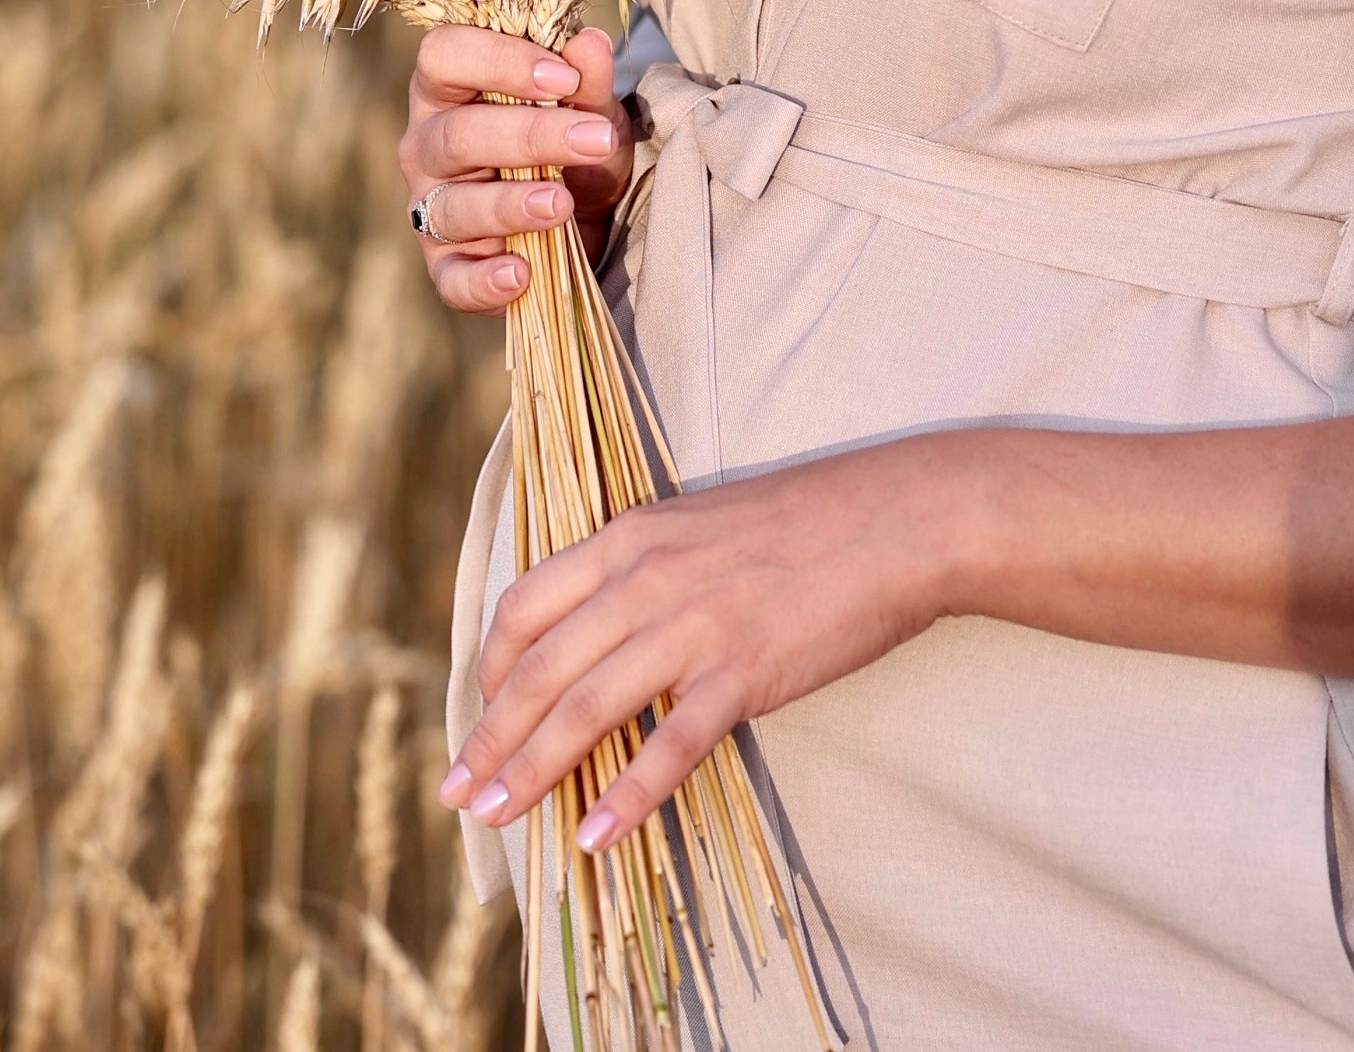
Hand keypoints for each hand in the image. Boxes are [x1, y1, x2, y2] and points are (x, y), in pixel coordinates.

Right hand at [397, 23, 633, 313]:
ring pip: (454, 206)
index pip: (443, 55)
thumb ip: (589, 79)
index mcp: (449, 87)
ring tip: (562, 203)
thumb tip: (589, 41)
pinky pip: (452, 279)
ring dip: (510, 205)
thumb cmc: (573, 145)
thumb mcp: (592, 110)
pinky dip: (483, 281)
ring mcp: (430, 208)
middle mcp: (427, 144)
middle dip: (528, 136)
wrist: (587, 218)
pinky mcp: (445, 267)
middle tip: (593, 139)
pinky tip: (521, 272)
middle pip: (456, 134)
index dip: (498, 61)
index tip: (563, 77)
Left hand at [437, 440, 953, 851]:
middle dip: (490, 736)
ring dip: (533, 770)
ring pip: (587, 707)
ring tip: (498, 819)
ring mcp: (693, 625)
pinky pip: (670, 743)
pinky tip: (596, 836)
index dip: (492, 667)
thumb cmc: (807, 521)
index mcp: (630, 536)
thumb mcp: (702, 524)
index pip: (525, 603)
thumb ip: (648, 570)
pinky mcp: (744, 671)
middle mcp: (646, 577)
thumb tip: (608, 632)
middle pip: (540, 667)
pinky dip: (628, 795)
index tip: (483, 712)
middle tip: (457, 793)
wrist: (896, 516)